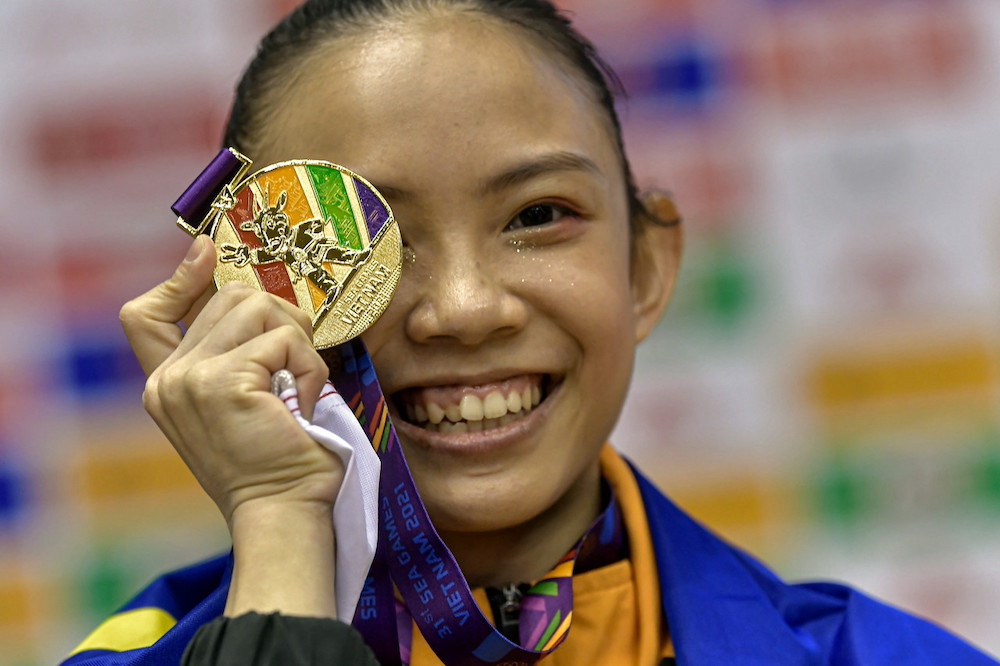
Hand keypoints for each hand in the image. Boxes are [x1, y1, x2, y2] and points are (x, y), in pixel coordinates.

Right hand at [120, 235, 343, 525]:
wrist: (283, 514)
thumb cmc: (278, 463)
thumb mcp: (243, 407)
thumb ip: (235, 360)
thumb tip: (264, 301)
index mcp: (167, 386)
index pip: (146, 315)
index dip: (179, 277)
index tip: (207, 251)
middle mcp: (168, 381)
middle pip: (229, 296)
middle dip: (281, 318)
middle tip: (300, 363)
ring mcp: (191, 379)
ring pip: (257, 304)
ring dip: (299, 341)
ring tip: (303, 388)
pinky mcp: (224, 382)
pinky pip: (284, 340)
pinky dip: (310, 366)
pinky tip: (307, 404)